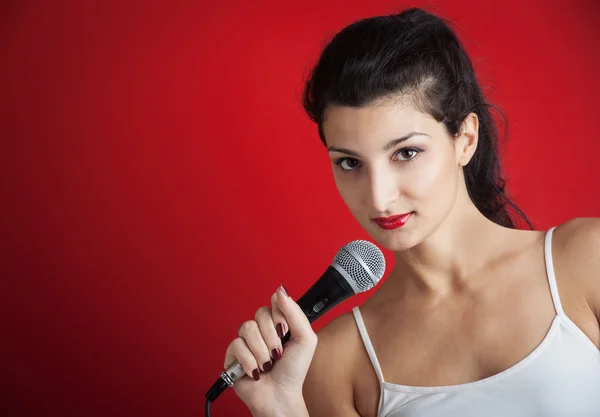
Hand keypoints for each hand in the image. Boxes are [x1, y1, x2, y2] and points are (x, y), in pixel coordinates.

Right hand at [223, 285, 316, 415]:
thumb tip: (281, 290)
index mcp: (277, 323)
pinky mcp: (232, 354)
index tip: (286, 331)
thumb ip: (295, 312)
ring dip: (262, 351)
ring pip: (247, 328)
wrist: (280, 395)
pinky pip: (236, 344)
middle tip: (278, 353)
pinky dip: (249, 361)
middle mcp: (261, 329)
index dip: (280, 316)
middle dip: (273, 337)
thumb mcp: (305, 339)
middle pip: (260, 313)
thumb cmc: (294, 371)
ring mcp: (246, 341)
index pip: (274, 302)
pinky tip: (255, 370)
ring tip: (267, 364)